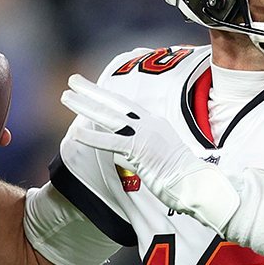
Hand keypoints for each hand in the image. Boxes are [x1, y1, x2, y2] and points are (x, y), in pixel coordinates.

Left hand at [60, 75, 239, 230]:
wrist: (198, 184)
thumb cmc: (185, 175)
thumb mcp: (165, 154)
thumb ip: (148, 148)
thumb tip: (134, 154)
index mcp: (155, 123)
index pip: (126, 106)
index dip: (107, 96)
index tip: (92, 88)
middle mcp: (149, 124)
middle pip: (114, 103)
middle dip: (91, 91)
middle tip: (72, 80)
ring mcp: (144, 136)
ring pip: (108, 117)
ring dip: (84, 106)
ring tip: (65, 96)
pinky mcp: (140, 151)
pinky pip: (111, 143)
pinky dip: (92, 138)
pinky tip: (75, 133)